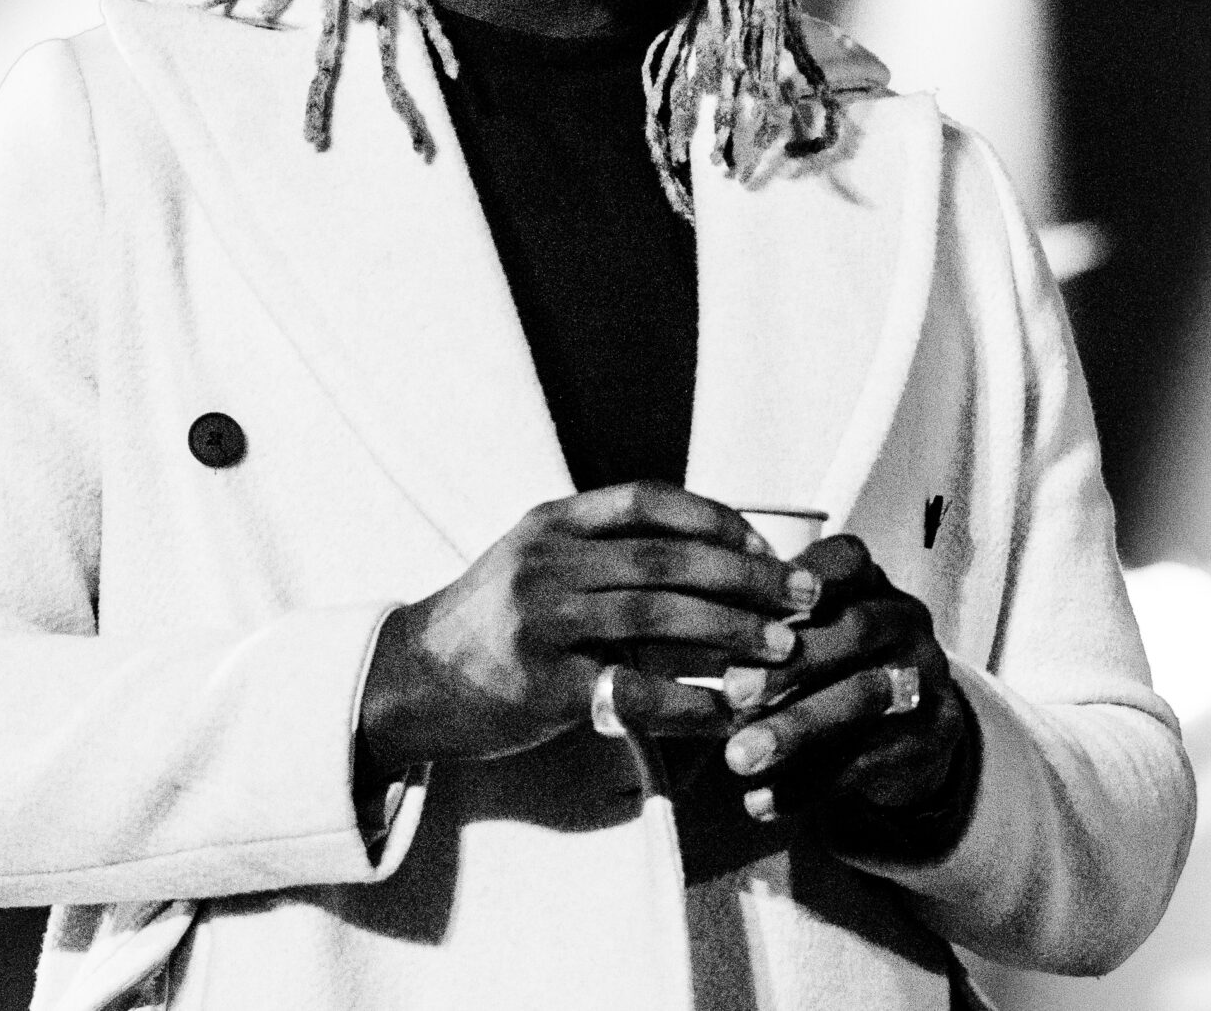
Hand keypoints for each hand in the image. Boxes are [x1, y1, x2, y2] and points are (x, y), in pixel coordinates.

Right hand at [357, 483, 818, 776]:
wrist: (409, 680)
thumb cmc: (491, 620)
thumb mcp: (535, 557)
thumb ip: (604, 547)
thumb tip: (711, 548)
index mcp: (552, 522)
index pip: (648, 500)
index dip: (715, 517)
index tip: (765, 546)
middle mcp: (547, 561)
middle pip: (667, 558)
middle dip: (746, 578)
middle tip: (802, 597)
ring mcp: (542, 622)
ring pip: (659, 616)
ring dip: (732, 632)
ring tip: (782, 650)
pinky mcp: (542, 686)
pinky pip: (633, 690)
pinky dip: (688, 702)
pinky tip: (727, 710)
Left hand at [717, 534, 972, 830]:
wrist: (913, 732)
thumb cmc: (835, 667)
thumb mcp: (810, 634)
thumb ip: (759, 628)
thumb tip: (677, 634)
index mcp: (872, 584)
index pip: (847, 562)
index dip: (804, 578)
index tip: (752, 603)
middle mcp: (906, 623)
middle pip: (856, 630)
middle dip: (791, 662)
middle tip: (732, 692)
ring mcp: (925, 681)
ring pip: (863, 698)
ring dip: (796, 728)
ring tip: (738, 758)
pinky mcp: (926, 741)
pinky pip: (866, 762)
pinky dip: (808, 785)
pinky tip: (759, 802)